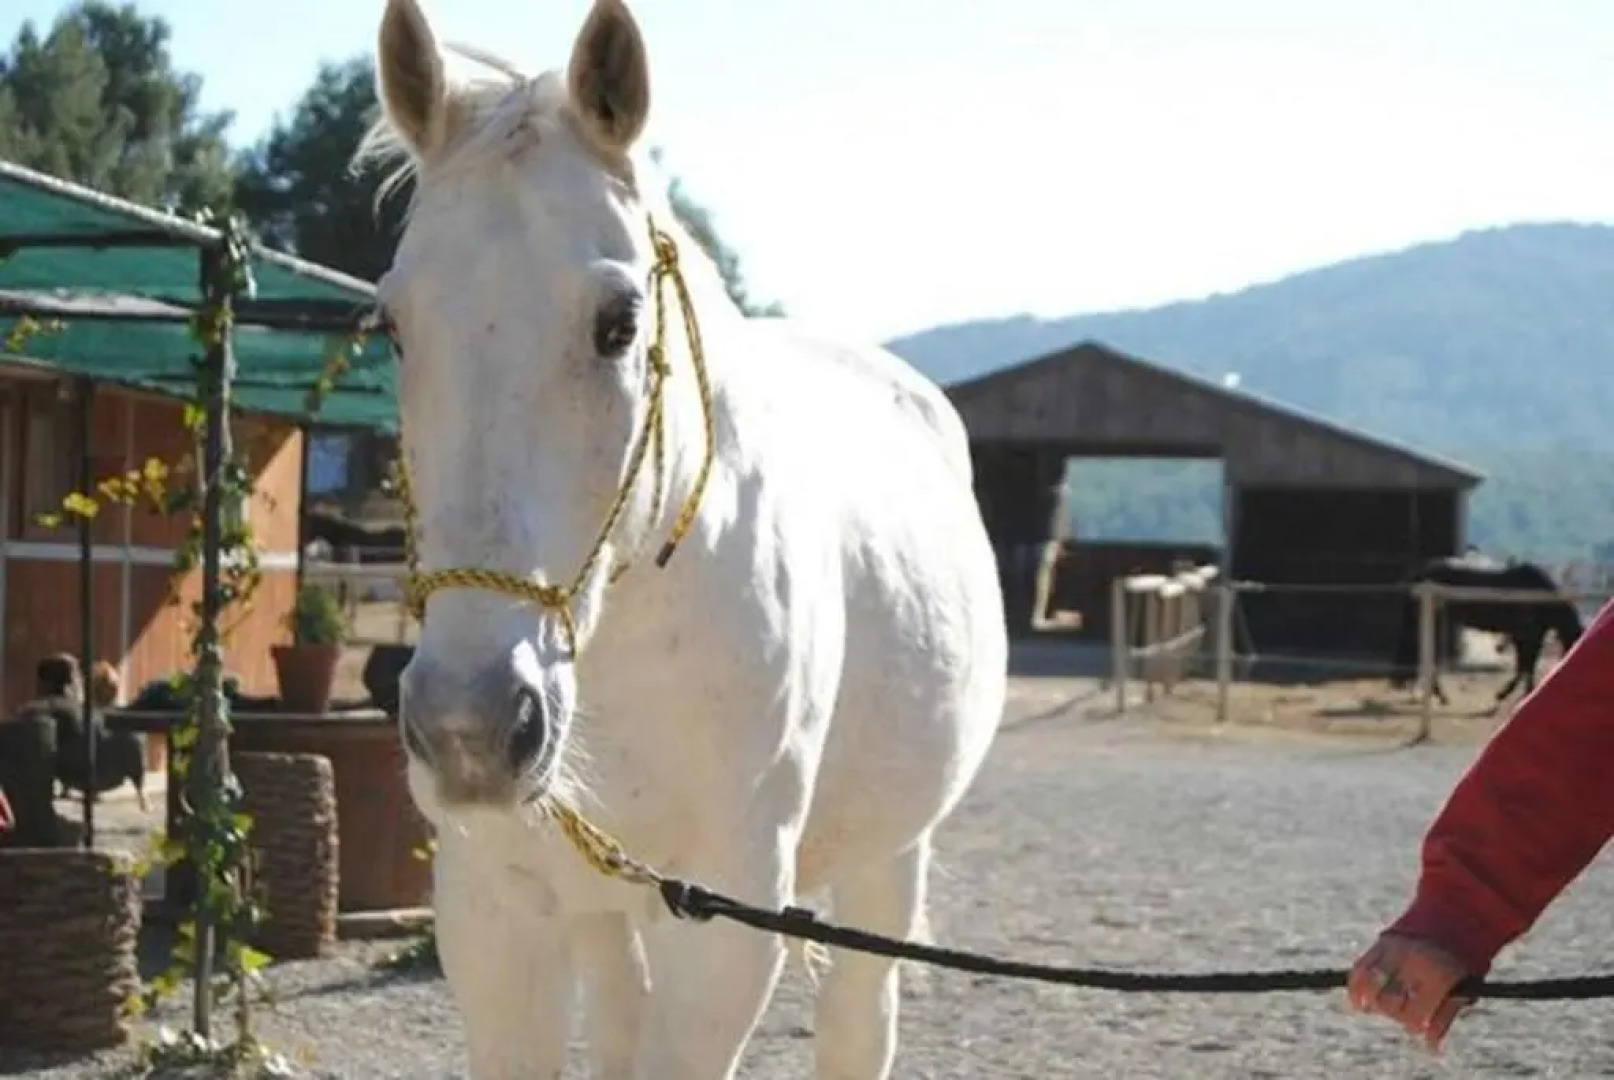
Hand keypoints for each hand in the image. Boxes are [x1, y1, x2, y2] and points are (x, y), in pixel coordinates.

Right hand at [1347, 933, 1472, 1051]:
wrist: (1459, 911)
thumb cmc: (1466, 958)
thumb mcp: (1464, 988)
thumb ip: (1445, 1017)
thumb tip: (1429, 1046)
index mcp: (1437, 978)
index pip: (1413, 1017)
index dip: (1414, 1026)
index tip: (1418, 1024)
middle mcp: (1413, 964)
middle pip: (1389, 1004)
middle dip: (1394, 1013)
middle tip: (1402, 1011)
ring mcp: (1394, 951)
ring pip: (1371, 988)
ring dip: (1372, 1002)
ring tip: (1376, 1007)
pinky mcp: (1382, 942)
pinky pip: (1360, 969)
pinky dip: (1356, 987)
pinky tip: (1358, 1000)